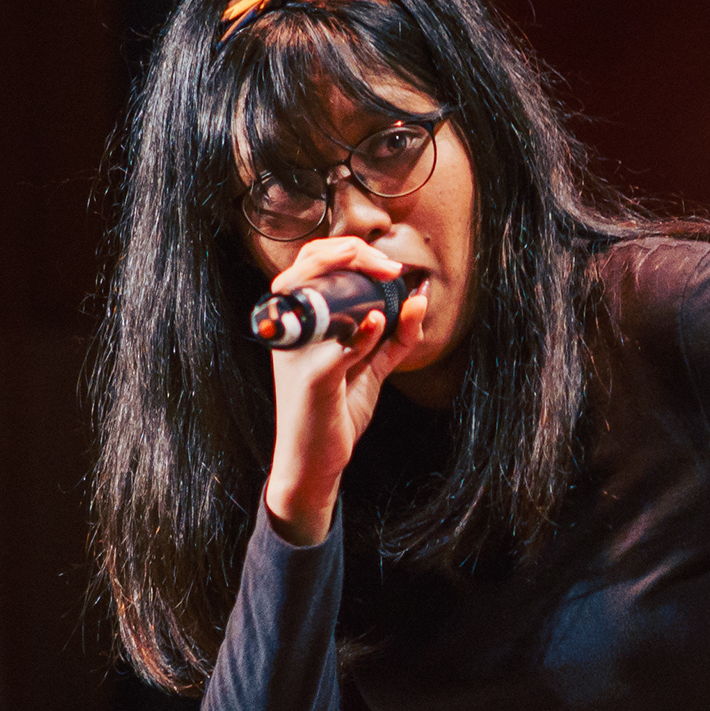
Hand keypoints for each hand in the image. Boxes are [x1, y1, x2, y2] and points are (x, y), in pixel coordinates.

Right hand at [260, 234, 433, 543]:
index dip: (351, 250)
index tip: (390, 267)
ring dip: (350, 279)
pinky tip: (377, 323)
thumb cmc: (337, 408)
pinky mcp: (310, 383)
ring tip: (385, 280)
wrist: (316, 461)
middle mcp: (290, 331)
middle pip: (307, 265)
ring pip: (309, 295)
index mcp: (299, 322)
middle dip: (351, 253)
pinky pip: (333, 351)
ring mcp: (296, 356)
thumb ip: (395, 335)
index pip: (312, 261)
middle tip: (390, 270)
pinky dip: (358, 334)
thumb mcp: (371, 366)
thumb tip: (419, 296)